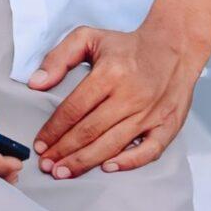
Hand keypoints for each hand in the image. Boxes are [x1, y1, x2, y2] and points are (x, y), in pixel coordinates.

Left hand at [26, 17, 206, 177]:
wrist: (175, 46)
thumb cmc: (128, 46)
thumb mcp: (88, 38)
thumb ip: (59, 57)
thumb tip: (36, 83)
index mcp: (110, 73)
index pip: (74, 109)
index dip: (54, 130)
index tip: (40, 145)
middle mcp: (130, 95)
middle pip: (90, 131)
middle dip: (64, 151)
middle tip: (46, 166)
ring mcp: (151, 112)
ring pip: (113, 144)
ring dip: (85, 161)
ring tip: (64, 172)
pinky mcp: (168, 124)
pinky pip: (149, 151)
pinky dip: (129, 162)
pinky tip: (107, 168)